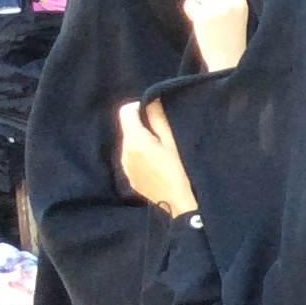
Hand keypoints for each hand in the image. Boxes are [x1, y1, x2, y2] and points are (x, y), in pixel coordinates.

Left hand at [117, 98, 195, 215]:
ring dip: (142, 142)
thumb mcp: (173, 141)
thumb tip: (151, 100)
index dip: (139, 107)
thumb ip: (159, 119)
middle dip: (142, 126)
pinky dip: (142, 157)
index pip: (125, 111)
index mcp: (135, 140)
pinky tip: (158, 166)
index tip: (154, 114)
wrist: (179, 204)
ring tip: (162, 153)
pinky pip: (132, 159)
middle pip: (128, 128)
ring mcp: (125, 166)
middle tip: (164, 136)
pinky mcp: (130, 177)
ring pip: (130, 143)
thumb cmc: (181, 171)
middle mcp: (124, 151)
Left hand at [183, 0, 248, 71]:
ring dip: (196, 0)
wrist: (227, 60)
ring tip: (202, 13)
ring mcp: (215, 10)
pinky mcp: (201, 18)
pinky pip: (189, 3)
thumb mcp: (239, 15)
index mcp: (240, 2)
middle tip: (205, 1)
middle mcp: (228, 4)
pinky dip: (189, 9)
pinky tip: (196, 19)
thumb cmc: (232, 38)